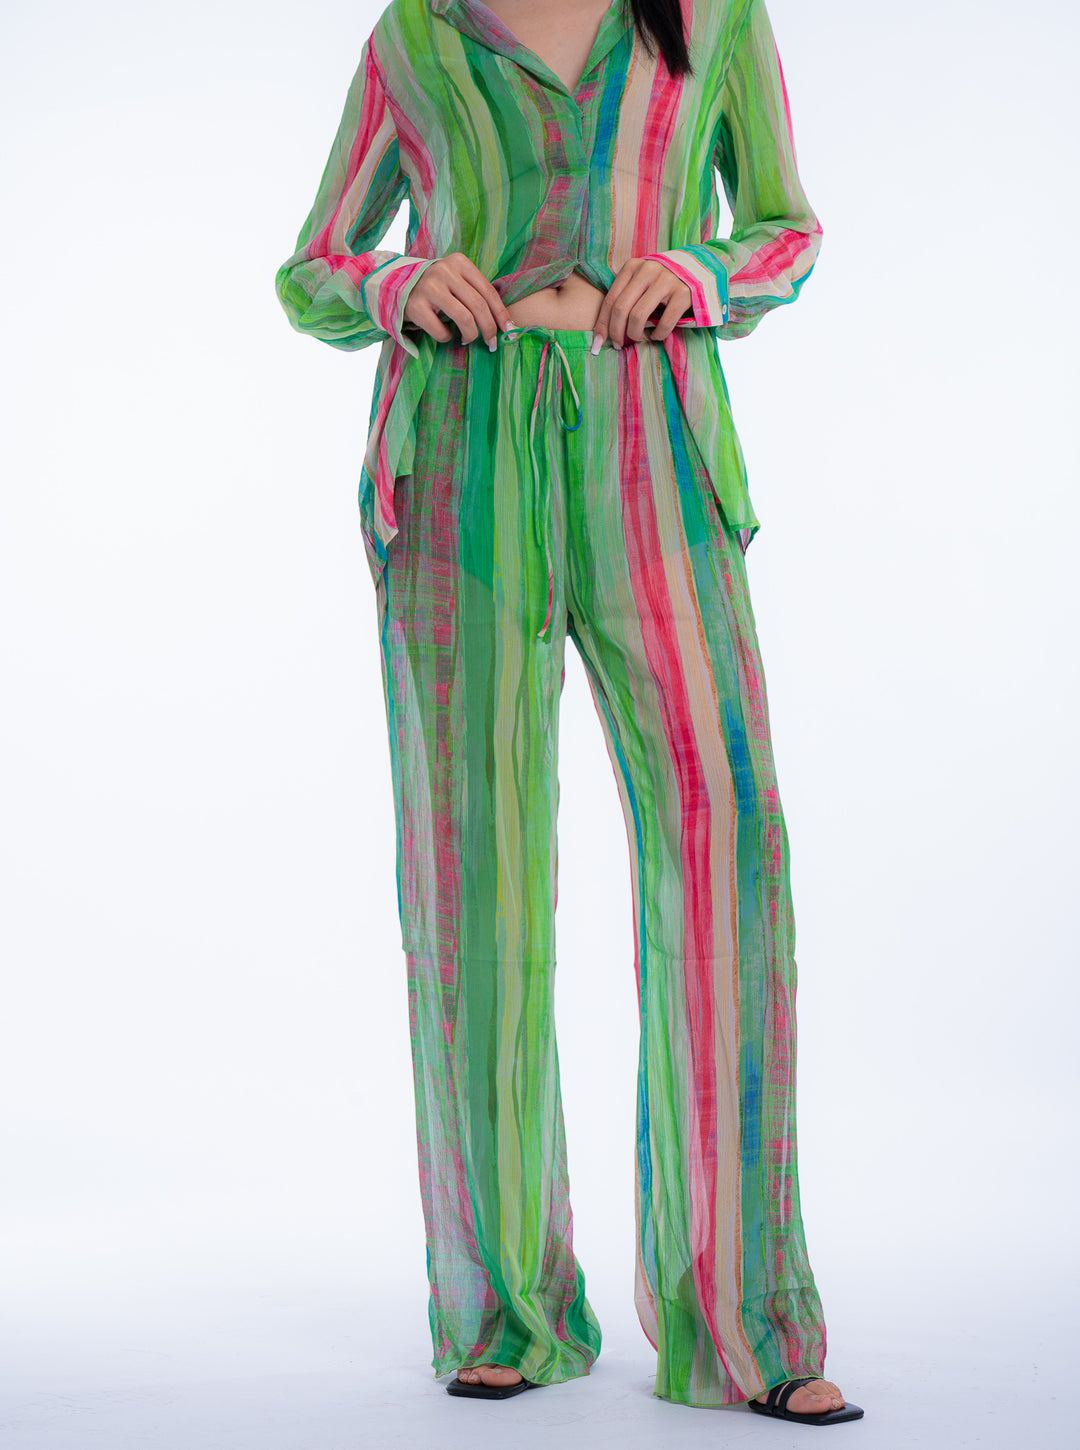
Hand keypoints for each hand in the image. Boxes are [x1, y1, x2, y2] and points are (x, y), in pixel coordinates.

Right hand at [402, 253, 516, 349]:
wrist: (397, 285)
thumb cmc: (436, 287)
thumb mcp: (456, 279)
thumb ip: (476, 292)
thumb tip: (504, 322)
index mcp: (459, 262)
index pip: (488, 290)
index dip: (501, 313)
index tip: (509, 329)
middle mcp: (444, 271)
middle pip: (478, 306)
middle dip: (489, 329)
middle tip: (491, 343)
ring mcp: (429, 288)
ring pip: (464, 319)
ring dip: (470, 335)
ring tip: (467, 338)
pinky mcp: (416, 306)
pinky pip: (442, 332)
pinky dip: (447, 337)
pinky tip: (445, 333)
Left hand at [592, 258, 692, 347]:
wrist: (697, 270)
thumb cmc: (661, 282)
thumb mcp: (640, 281)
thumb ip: (624, 297)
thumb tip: (603, 331)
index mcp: (632, 266)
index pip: (610, 299)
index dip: (602, 324)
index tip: (598, 343)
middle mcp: (647, 270)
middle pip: (621, 308)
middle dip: (616, 332)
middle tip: (619, 344)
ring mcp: (666, 280)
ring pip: (638, 316)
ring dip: (634, 334)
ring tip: (638, 338)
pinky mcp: (683, 293)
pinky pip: (664, 323)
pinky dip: (658, 335)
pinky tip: (657, 336)